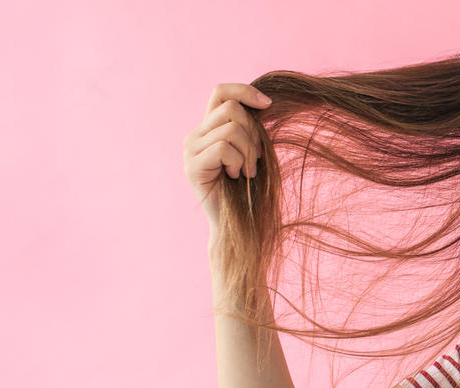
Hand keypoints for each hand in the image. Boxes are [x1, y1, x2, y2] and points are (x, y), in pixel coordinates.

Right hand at [182, 82, 270, 226]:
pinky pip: (223, 148)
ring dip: (248, 152)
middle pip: (230, 108)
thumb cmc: (250, 189)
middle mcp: (195, 135)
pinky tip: (235, 177)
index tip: (268, 105)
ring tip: (246, 172)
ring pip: (230, 129)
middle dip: (253, 132)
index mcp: (210, 128)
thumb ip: (251, 128)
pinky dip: (237, 162)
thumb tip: (265, 103)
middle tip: (256, 159)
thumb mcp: (254, 151)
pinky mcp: (192, 166)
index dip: (245, 91)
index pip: (221, 92)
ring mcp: (190, 150)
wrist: (238, 223)